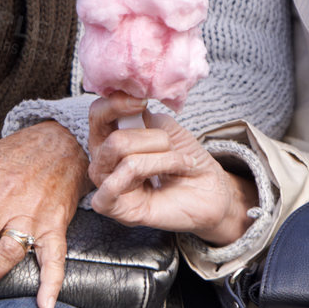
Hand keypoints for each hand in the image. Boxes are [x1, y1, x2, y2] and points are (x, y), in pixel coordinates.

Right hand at [87, 93, 257, 245]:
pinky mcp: (115, 208)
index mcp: (111, 138)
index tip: (143, 102)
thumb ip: (141, 115)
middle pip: (114, 138)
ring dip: (161, 157)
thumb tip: (127, 99)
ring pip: (123, 157)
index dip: (116, 104)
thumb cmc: (186, 159)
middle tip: (172, 146)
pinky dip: (149, 172)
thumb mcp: (166, 128)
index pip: (97, 114)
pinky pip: (112, 186)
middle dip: (153, 138)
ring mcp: (108, 185)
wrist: (210, 191)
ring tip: (179, 163)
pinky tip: (165, 179)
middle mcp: (104, 161)